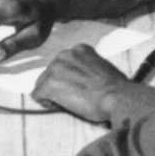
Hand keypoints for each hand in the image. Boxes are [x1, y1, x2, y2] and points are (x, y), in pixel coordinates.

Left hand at [31, 44, 153, 126]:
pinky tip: (58, 106)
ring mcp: (56, 68)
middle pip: (50, 72)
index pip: (63, 63)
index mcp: (80, 49)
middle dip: (57, 85)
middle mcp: (65, 54)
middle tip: (71, 98)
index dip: (67, 77)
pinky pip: (37, 95)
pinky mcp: (50, 84)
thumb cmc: (116, 88)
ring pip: (42, 83)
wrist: (116, 97)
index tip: (75, 87)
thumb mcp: (104, 68)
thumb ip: (89, 68)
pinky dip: (45, 103)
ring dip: (51, 94)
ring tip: (67, 103)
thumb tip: (86, 80)